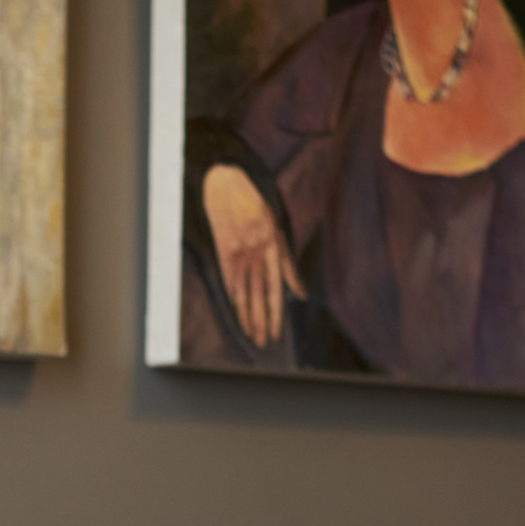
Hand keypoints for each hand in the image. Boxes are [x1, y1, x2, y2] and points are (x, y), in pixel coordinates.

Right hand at [203, 165, 304, 348]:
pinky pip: (229, 281)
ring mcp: (239, 251)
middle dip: (261, 321)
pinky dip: (233, 298)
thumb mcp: (277, 227)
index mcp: (274, 245)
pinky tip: (236, 313)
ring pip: (244, 291)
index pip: (275, 288)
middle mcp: (257, 251)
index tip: (275, 332)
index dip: (274, 313)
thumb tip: (300, 293)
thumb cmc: (254, 204)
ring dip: (247, 315)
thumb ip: (288, 262)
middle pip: (259, 295)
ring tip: (250, 334)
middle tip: (263, 342)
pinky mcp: (224, 250)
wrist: (225, 184)